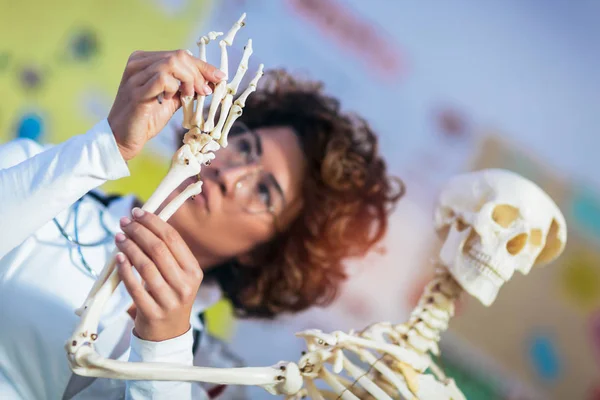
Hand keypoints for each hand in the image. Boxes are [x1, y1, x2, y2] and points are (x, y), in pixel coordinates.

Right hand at [108, 50, 224, 160]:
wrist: (124, 138)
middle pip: (179, 56)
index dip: (203, 66)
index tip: (219, 78)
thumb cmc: (146, 118)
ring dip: (190, 80)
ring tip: (190, 96)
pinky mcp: (136, 92)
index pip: (180, 55)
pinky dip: (176, 88)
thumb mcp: (171, 99)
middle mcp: (137, 63)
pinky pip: (163, 79)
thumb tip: (210, 82)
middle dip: (199, 73)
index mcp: (144, 61)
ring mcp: (135, 76)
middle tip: (206, 91)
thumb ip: (186, 88)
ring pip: (173, 64)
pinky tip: (175, 98)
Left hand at [115, 207, 202, 341]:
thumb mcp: (179, 276)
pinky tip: (118, 258)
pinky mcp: (152, 312)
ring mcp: (169, 300)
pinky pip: (135, 287)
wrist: (168, 334)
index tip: (138, 212)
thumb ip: (167, 253)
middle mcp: (185, 285)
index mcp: (193, 271)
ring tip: (118, 237)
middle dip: (139, 231)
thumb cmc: (170, 296)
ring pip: (146, 266)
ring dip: (129, 247)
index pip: (173, 239)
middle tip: (124, 222)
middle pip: (159, 249)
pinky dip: (125, 270)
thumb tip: (144, 222)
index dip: (154, 222)